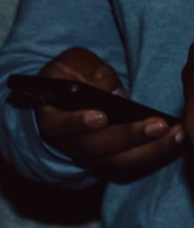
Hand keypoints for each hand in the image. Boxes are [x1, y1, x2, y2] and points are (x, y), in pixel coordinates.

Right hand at [29, 47, 185, 183]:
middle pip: (96, 148)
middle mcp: (68, 142)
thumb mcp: (72, 63)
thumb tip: (116, 93)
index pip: (58, 125)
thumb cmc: (71, 75)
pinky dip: (156, 153)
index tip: (101, 116)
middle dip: (129, 137)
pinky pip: (132, 163)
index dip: (77, 123)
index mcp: (51, 116)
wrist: (74, 93)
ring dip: (150, 150)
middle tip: (158, 125)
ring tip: (176, 134)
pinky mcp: (110, 159)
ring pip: (117, 162)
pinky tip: (176, 139)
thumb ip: (88, 71)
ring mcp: (89, 155)